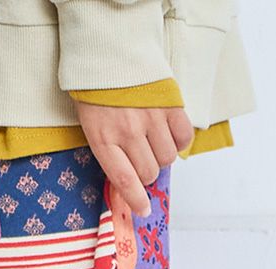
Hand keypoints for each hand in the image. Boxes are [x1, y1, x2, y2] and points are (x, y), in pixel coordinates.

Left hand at [74, 102, 193, 216]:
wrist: (108, 51)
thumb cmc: (96, 92)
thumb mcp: (92, 126)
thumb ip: (109, 152)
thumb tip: (130, 182)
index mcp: (104, 138)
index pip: (125, 180)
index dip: (136, 200)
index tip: (143, 210)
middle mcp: (128, 131)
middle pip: (149, 172)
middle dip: (146, 173)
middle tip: (141, 159)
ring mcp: (151, 117)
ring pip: (167, 158)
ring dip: (162, 156)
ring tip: (152, 142)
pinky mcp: (170, 104)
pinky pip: (183, 137)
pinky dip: (179, 140)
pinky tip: (168, 132)